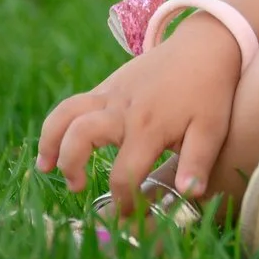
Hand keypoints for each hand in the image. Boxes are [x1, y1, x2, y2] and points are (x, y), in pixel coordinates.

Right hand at [36, 19, 244, 215]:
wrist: (205, 45)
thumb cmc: (210, 91)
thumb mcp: (212, 128)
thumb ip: (198, 161)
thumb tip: (189, 193)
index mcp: (149, 127)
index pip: (124, 174)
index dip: (124, 200)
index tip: (128, 213)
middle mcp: (123, 110)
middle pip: (80, 136)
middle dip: (71, 166)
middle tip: (78, 186)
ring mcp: (111, 94)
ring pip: (65, 114)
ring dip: (49, 141)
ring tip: (45, 167)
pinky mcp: (107, 85)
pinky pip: (73, 104)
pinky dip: (58, 124)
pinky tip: (57, 142)